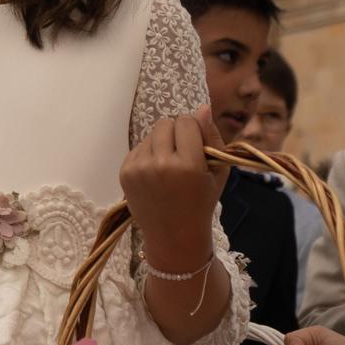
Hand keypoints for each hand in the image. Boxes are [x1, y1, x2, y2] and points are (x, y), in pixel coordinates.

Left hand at [120, 108, 226, 266]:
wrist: (174, 236)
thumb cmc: (202, 203)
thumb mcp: (218, 173)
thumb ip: (212, 138)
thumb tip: (203, 107)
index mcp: (188, 165)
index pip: (186, 121)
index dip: (193, 130)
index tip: (196, 146)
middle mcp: (161, 165)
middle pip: (165, 123)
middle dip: (175, 133)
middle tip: (182, 154)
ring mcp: (139, 169)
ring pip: (150, 134)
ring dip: (161, 143)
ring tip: (169, 166)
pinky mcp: (125, 173)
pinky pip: (138, 147)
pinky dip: (148, 155)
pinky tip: (156, 174)